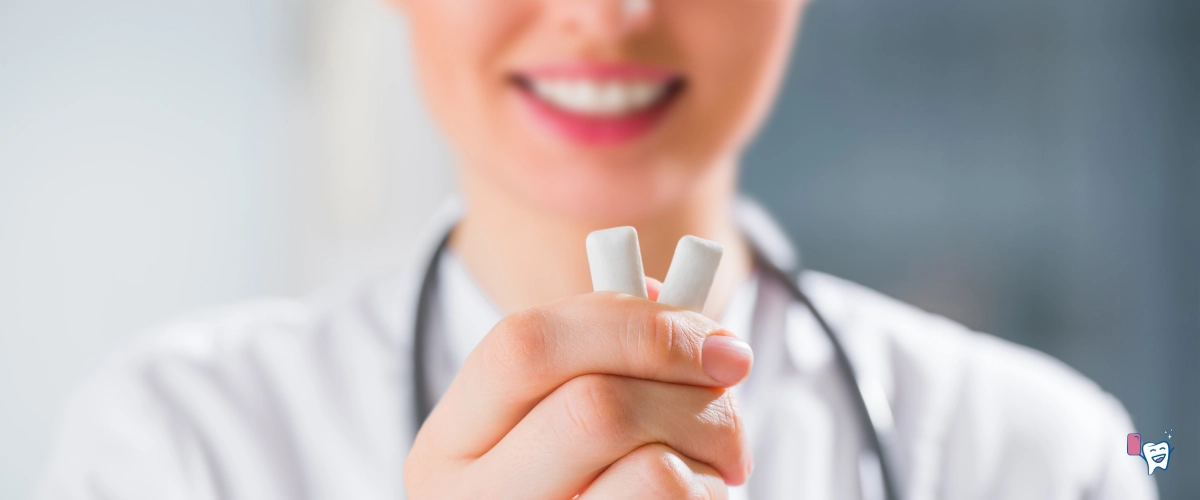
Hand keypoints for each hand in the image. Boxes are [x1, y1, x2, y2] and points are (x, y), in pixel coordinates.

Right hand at [404, 278, 753, 498]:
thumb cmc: (573, 483)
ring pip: (653, 471)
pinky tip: (695, 498)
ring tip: (714, 457)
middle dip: (690, 391)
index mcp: (449, 445)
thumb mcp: (557, 418)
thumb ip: (601, 351)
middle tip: (730, 394)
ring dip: (710, 448)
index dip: (631, 325)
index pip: (524, 346)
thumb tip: (668, 300)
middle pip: (596, 409)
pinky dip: (711, 495)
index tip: (712, 338)